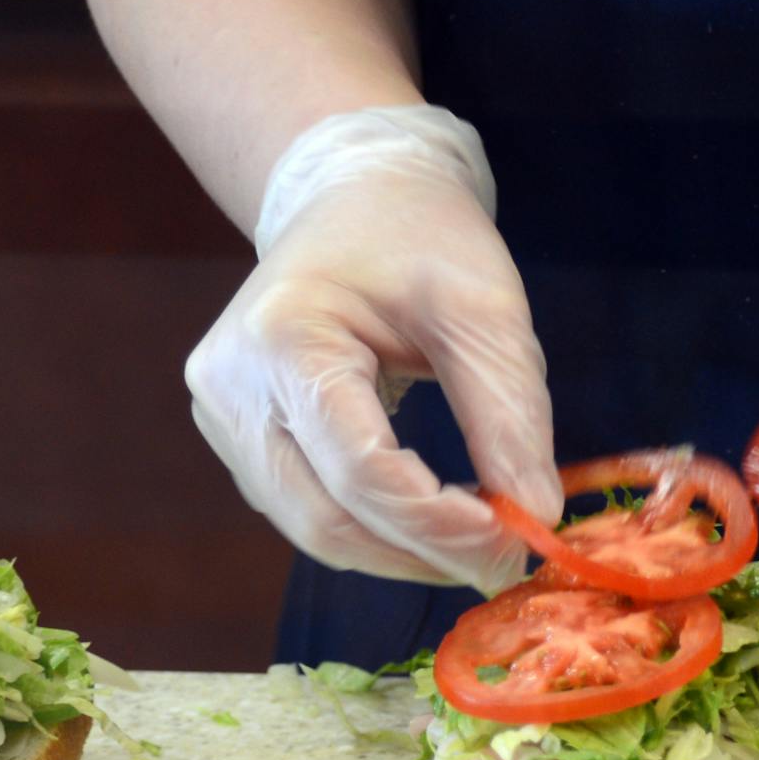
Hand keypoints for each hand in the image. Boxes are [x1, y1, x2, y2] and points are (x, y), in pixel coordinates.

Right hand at [185, 106, 561, 591]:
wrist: (354, 197)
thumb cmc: (420, 238)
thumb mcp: (484, 310)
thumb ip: (508, 415)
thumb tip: (536, 518)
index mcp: (283, 337)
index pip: (359, 468)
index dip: (437, 522)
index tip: (515, 539)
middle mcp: (231, 387)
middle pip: (325, 517)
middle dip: (422, 554)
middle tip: (505, 562)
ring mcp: (223, 417)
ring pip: (312, 528)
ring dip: (400, 552)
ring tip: (478, 542)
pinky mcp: (238, 438)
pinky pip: (306, 509)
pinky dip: (373, 529)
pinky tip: (431, 518)